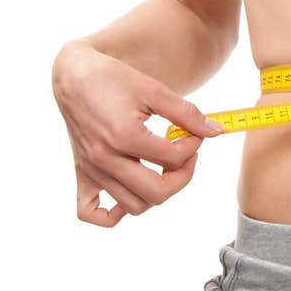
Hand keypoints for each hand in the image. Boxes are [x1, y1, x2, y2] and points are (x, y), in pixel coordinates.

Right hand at [51, 42, 224, 226]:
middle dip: (183, 176)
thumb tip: (215, 131)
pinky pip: (90, 212)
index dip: (194, 145)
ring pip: (132, 206)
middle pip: (157, 193)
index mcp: (124, 136)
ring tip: (163, 168)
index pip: (173, 158)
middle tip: (187, 156)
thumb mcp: (154, 90)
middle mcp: (105, 159)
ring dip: (156, 192)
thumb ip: (186, 113)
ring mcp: (92, 170)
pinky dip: (112, 214)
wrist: (75, 76)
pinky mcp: (82, 173)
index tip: (195, 133)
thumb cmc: (114, 79)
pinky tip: (130, 193)